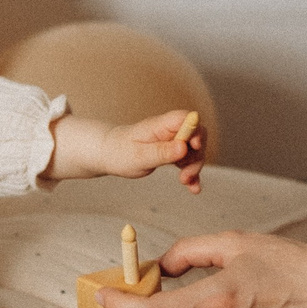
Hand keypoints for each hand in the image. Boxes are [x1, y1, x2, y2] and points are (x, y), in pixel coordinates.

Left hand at [47, 110, 205, 189]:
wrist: (109, 155)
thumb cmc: (120, 152)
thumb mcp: (139, 156)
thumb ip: (161, 152)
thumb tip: (183, 147)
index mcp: (161, 125)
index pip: (186, 118)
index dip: (196, 130)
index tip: (195, 146)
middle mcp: (169, 131)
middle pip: (196, 136)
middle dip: (197, 155)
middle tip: (186, 176)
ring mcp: (172, 141)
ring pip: (194, 151)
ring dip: (194, 167)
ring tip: (185, 182)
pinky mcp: (172, 152)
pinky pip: (187, 161)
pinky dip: (192, 174)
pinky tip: (193, 188)